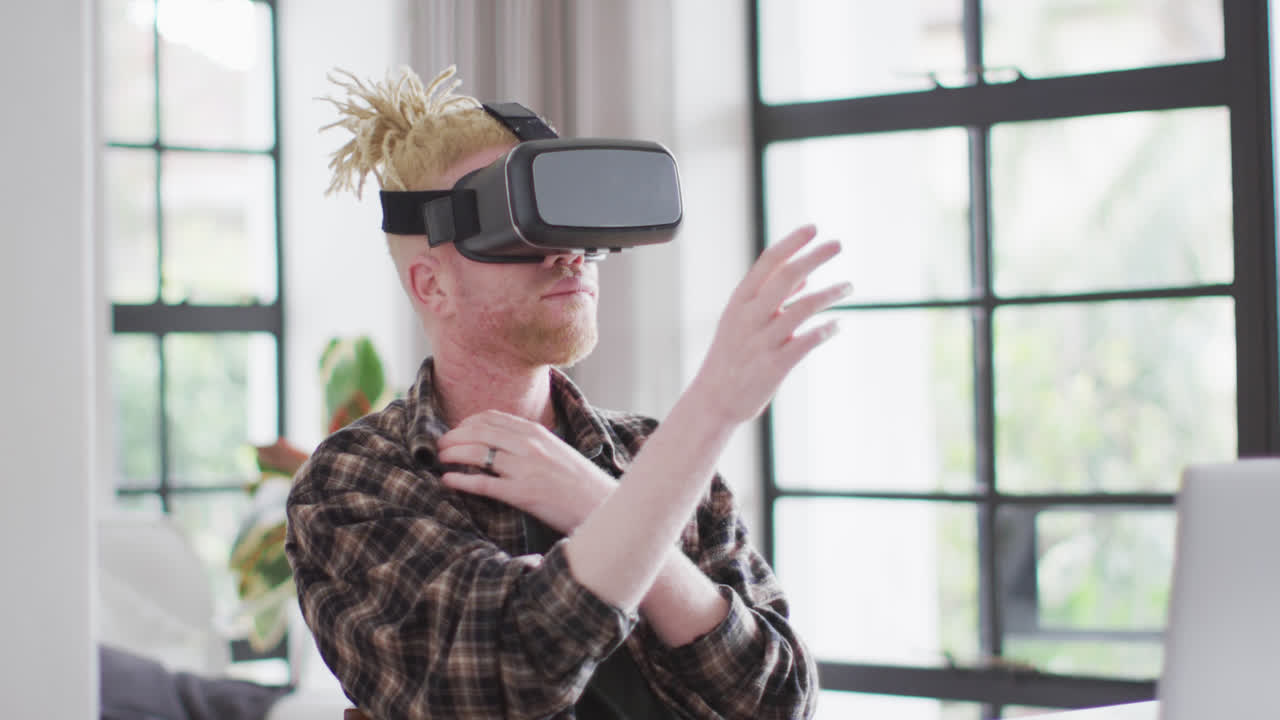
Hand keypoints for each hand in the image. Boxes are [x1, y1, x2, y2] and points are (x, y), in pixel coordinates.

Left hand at [436, 410, 615, 533]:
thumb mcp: (558, 451)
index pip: (491, 418)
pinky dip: (461, 481)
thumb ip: (533, 443)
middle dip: (453, 437)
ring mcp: (526, 469)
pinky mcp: (524, 494)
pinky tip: (447, 481)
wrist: (603, 505)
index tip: (455, 432)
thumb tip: (505, 442)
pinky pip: (484, 484)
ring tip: (439, 460)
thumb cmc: (580, 483)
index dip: (466, 424)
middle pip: (479, 432)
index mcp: (537, 433)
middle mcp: (529, 445)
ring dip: (452, 455)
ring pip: (477, 454)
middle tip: (438, 446)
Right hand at [688, 224, 849, 425]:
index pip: (767, 262)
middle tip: (838, 244)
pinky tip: (838, 325)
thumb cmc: (730, 358)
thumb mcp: (741, 322)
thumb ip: (771, 299)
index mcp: (740, 302)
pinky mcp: (774, 366)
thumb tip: (805, 277)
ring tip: (848, 287)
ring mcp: (761, 342)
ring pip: (801, 307)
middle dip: (814, 257)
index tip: (813, 228)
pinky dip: (826, 330)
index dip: (792, 243)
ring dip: (829, 293)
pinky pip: (807, 342)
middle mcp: (749, 318)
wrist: (713, 401)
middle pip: (786, 277)